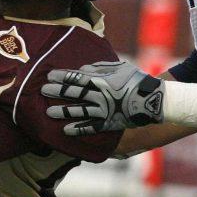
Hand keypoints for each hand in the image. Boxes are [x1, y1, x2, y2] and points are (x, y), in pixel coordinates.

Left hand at [42, 61, 164, 133]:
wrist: (154, 100)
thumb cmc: (137, 80)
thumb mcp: (120, 67)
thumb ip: (100, 67)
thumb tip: (83, 68)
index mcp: (102, 80)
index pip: (76, 77)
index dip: (62, 77)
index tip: (49, 76)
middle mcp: (99, 95)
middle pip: (74, 93)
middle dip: (57, 92)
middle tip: (43, 91)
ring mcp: (103, 111)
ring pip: (78, 111)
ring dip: (62, 112)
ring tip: (48, 112)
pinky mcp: (108, 123)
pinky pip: (90, 128)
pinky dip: (77, 129)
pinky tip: (65, 130)